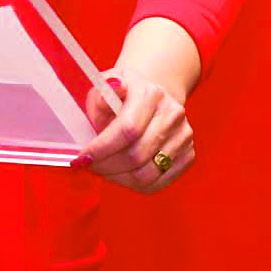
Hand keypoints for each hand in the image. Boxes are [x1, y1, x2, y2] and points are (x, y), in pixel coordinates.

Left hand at [75, 69, 193, 193]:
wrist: (155, 94)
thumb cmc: (123, 94)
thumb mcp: (105, 86)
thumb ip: (99, 98)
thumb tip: (100, 104)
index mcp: (151, 94)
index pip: (127, 130)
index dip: (102, 149)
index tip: (82, 158)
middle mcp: (172, 114)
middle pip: (136, 155)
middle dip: (107, 167)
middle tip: (90, 166)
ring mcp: (183, 136)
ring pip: (146, 174)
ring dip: (118, 178)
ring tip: (104, 170)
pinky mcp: (188, 154)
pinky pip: (158, 182)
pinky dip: (134, 184)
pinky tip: (121, 173)